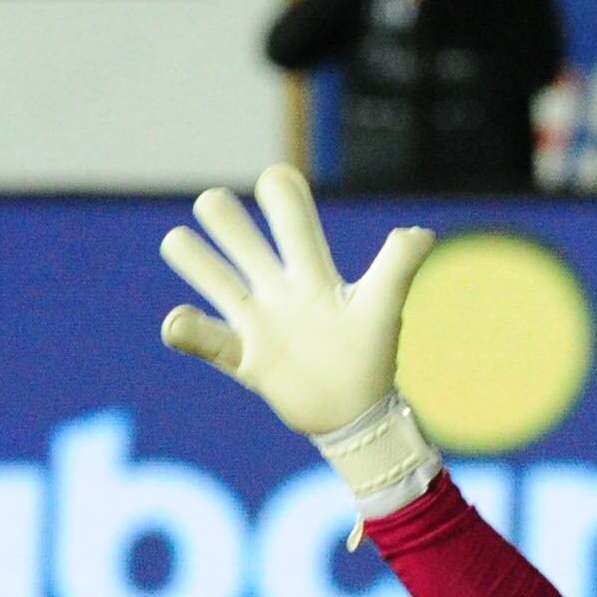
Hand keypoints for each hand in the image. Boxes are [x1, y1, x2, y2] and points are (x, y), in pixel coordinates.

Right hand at [160, 165, 432, 436]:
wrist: (357, 416)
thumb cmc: (371, 359)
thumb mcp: (383, 309)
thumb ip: (397, 268)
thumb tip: (419, 233)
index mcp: (313, 272)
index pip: (291, 219)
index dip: (281, 194)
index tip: (275, 181)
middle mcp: (280, 290)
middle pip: (242, 240)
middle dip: (224, 218)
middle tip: (212, 204)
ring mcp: (259, 324)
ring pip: (216, 280)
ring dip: (194, 259)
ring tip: (177, 241)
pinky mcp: (246, 360)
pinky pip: (208, 341)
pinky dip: (188, 331)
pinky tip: (177, 323)